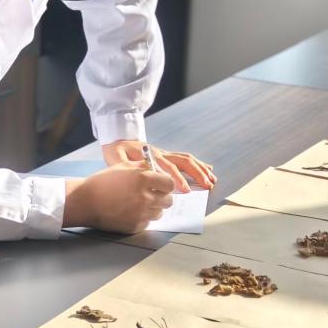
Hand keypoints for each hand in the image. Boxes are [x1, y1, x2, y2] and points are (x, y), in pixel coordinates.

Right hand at [63, 162, 174, 232]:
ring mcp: (141, 214)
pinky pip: (147, 223)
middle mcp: (145, 197)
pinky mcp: (135, 226)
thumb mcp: (123, 167)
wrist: (85, 201)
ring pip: (159, 213)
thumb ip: (143, 167)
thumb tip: (157, 169)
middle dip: (162, 197)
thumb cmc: (102, 183)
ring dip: (153, 208)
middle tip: (151, 195)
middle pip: (168, 200)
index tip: (161, 185)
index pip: (170, 184)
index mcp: (143, 179)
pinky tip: (129, 211)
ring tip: (137, 203)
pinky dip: (142, 218)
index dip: (166, 184)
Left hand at [101, 140, 216, 191]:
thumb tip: (137, 176)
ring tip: (212, 180)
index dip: (177, 179)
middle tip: (207, 186)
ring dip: (201, 169)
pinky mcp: (167, 155)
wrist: (117, 137)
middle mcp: (162, 153)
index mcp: (151, 155)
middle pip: (184, 161)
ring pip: (188, 159)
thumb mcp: (116, 159)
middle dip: (197, 174)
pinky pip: (185, 158)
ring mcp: (166, 153)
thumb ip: (126, 167)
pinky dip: (198, 164)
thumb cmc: (116, 150)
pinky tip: (207, 169)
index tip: (186, 190)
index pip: (168, 168)